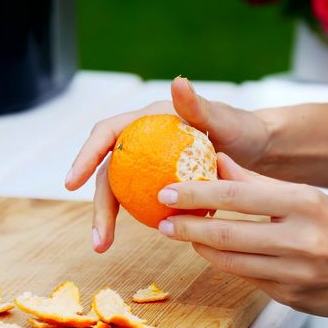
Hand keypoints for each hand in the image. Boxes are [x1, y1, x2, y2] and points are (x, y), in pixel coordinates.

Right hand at [66, 77, 269, 251]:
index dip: (86, 156)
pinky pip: (141, 199)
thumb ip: (198, 106)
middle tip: (98, 238)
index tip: (72, 182)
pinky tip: (136, 239)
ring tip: (103, 246)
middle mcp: (143, 140)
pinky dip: (136, 217)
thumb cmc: (240, 129)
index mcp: (148, 120)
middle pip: (110, 171)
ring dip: (109, 217)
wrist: (255, 150)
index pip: (107, 134)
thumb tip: (178, 82)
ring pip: (121, 189)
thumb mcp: (223, 119)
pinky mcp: (159, 181)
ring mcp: (149, 162)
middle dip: (98, 204)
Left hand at [157, 152, 327, 317]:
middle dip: (187, 227)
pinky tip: (215, 254)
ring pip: (231, 262)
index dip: (197, 194)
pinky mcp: (292, 297)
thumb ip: (262, 183)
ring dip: (201, 248)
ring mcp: (295, 274)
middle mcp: (300, 240)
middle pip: (227, 234)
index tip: (168, 191)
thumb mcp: (312, 196)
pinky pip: (247, 279)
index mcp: (306, 204)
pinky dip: (226, 264)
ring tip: (184, 235)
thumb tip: (219, 164)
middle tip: (163, 220)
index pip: (238, 196)